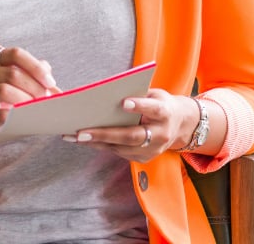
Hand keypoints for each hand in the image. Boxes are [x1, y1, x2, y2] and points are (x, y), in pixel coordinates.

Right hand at [0, 47, 59, 152]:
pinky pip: (0, 113)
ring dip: (26, 99)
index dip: (35, 67)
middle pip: (12, 72)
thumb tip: (47, 71)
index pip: (14, 54)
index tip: (49, 81)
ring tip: (35, 107)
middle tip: (45, 98)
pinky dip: (16, 115)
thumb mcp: (2, 83)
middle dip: (34, 86)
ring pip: (4, 90)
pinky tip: (21, 117)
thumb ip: (23, 73)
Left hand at [65, 89, 199, 163]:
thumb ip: (138, 95)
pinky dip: (101, 146)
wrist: (180, 125)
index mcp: (166, 113)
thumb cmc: (161, 104)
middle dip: (105, 134)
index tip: (123, 103)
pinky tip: (84, 140)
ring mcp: (152, 150)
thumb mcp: (155, 95)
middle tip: (82, 132)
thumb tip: (108, 95)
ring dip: (96, 143)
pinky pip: (119, 153)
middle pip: (132, 136)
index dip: (139, 106)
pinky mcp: (143, 159)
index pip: (154, 110)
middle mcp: (161, 135)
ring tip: (74, 136)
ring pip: (121, 148)